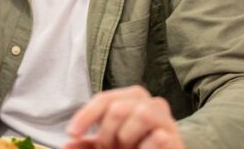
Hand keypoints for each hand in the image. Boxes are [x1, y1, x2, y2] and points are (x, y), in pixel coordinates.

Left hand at [64, 86, 182, 148]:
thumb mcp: (106, 147)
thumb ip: (88, 145)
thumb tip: (68, 145)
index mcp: (130, 100)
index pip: (105, 99)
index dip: (86, 115)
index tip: (72, 134)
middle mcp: (149, 104)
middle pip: (119, 107)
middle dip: (108, 133)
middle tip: (109, 147)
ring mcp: (166, 120)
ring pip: (143, 113)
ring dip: (128, 136)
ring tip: (129, 147)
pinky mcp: (176, 138)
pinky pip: (159, 136)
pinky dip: (146, 147)